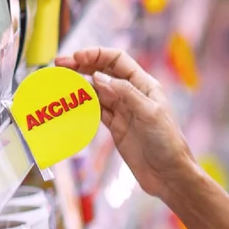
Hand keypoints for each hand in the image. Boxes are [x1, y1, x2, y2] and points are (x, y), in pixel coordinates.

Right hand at [58, 48, 197, 199]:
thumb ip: (125, 93)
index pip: (118, 60)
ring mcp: (123, 110)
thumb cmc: (167, 142)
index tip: (77, 57)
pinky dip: (82, 104)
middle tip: (60, 64)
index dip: (97, 55)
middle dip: (82, 66)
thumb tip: (99, 76)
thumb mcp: (149, 113)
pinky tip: (70, 101)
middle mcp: (133, 94)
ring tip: (60, 81)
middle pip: (103, 72)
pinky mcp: (115, 126)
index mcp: (145, 85)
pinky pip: (95, 110)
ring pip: (96, 91)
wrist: (168, 174)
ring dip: (78, 84)